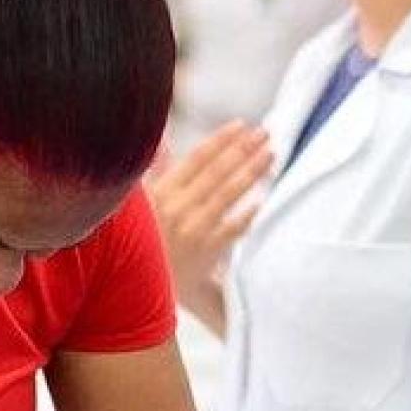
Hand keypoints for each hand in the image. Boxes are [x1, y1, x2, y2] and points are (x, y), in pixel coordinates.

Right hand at [146, 122, 272, 302]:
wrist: (140, 286)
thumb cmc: (143, 240)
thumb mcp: (141, 203)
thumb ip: (155, 170)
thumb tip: (163, 139)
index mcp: (161, 192)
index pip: (196, 158)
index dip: (221, 140)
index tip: (241, 125)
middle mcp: (176, 208)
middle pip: (217, 172)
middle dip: (243, 149)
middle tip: (265, 134)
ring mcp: (192, 230)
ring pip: (227, 195)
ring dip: (251, 172)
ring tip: (270, 156)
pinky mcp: (204, 251)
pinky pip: (232, 228)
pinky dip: (248, 214)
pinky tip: (262, 200)